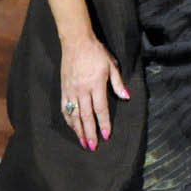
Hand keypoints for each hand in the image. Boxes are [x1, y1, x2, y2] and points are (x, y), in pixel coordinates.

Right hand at [60, 34, 129, 151]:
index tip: (106, 135)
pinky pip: (65, 109)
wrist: (76, 44)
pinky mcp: (63, 90)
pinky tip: (73, 128)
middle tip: (93, 147)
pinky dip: (69, 120)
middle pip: (86, 116)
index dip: (103, 123)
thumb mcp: (112, 65)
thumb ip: (118, 83)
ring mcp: (71, 91)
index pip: (100, 109)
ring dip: (78, 130)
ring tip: (83, 142)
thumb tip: (126, 97)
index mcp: (96, 85)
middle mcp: (82, 90)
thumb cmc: (97, 54)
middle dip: (90, 132)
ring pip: (74, 115)